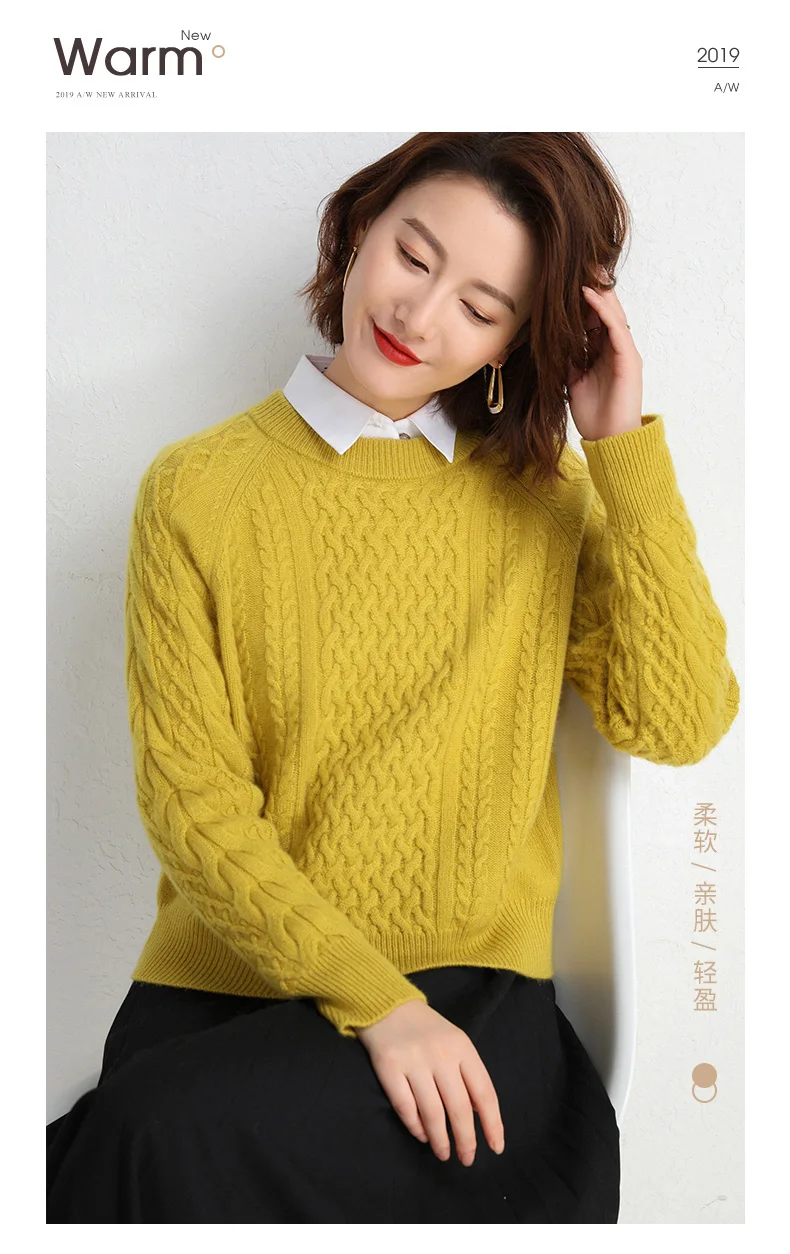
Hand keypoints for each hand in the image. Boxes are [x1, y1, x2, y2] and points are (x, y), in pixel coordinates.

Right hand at [355, 999, 504, 1166]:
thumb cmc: (426, 1029)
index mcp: (462, 1047)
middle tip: (467, 1159)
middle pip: (459, 1108)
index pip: (484, 1093)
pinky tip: (422, 1135)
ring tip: (444, 1153)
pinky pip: (405, 1107)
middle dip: (466, 1140)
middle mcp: (441, 1054)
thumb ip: (468, 1072)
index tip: (496, 1147)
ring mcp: (414, 1061)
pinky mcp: (389, 1068)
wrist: (387, 1005)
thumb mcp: (455, 1041)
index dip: (492, 1124)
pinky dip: (416, 1127)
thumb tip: (478, 1112)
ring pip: (433, 1113)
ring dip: (440, 1140)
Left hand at [566, 265, 643, 440]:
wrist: (610, 439)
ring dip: (598, 291)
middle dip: (592, 287)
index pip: (593, 318)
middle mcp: (616, 348)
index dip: (581, 299)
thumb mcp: (572, 380)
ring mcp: (624, 351)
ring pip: (612, 313)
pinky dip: (602, 311)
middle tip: (578, 263)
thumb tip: (553, 341)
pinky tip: (589, 296)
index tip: (564, 280)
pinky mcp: (629, 359)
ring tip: (584, 270)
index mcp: (604, 352)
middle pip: (605, 309)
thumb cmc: (593, 415)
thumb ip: (567, 358)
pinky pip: (616, 328)